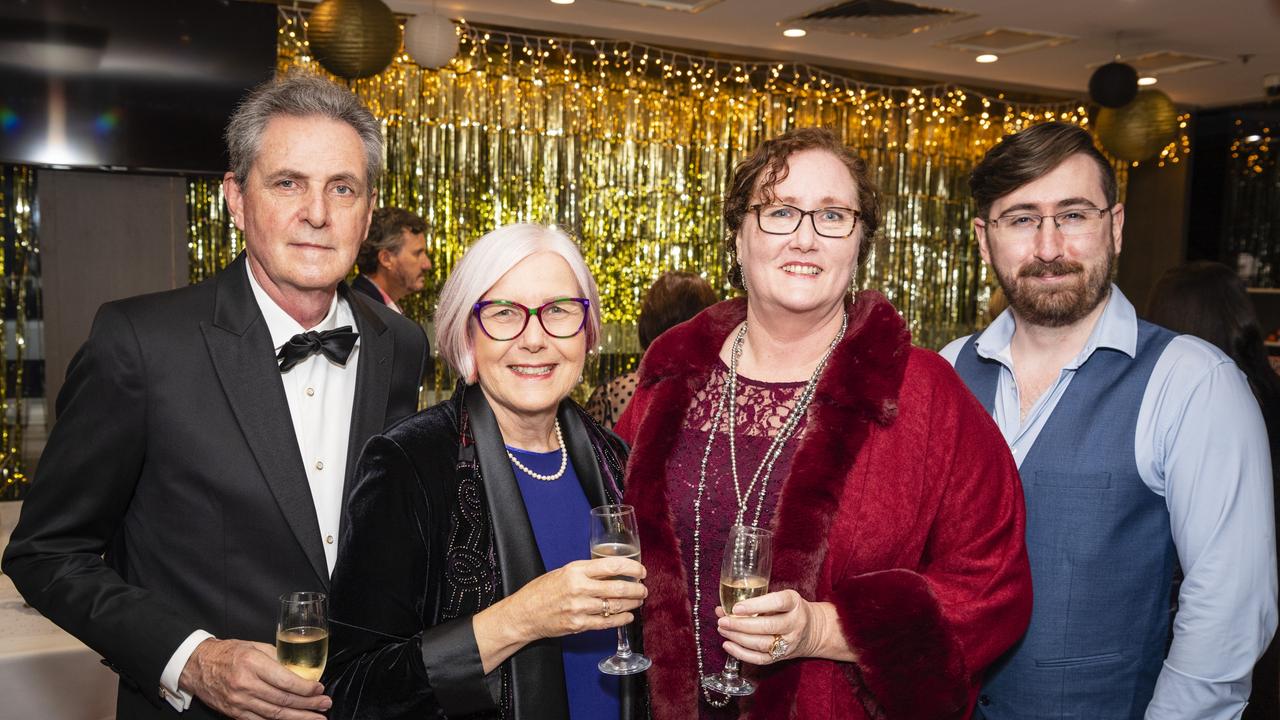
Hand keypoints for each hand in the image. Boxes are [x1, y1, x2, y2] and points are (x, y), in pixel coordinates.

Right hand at [179, 638, 329, 719]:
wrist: (197, 666)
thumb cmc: (228, 652)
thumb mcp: (254, 646)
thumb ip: (277, 658)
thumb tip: (299, 670)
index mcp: (253, 664)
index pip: (285, 681)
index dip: (306, 688)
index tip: (319, 688)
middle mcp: (246, 685)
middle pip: (283, 700)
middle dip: (308, 705)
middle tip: (325, 704)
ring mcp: (239, 702)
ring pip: (274, 714)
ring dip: (298, 717)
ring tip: (316, 718)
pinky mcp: (234, 713)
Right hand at [474, 556, 647, 671]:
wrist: (524, 613)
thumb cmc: (542, 591)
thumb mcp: (564, 572)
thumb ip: (587, 572)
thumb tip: (613, 571)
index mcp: (576, 570)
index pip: (612, 565)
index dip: (631, 567)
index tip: (641, 570)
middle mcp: (579, 588)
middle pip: (618, 587)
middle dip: (636, 588)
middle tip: (643, 588)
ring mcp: (580, 608)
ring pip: (615, 605)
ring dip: (631, 604)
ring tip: (638, 601)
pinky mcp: (579, 624)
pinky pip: (606, 622)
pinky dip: (620, 620)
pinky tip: (628, 617)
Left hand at [716, 589, 855, 664]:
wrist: (811, 630)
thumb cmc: (789, 610)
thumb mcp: (781, 598)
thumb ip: (756, 601)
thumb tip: (722, 608)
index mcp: (794, 603)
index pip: (776, 603)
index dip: (755, 606)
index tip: (736, 607)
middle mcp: (794, 623)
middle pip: (766, 626)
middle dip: (740, 624)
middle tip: (723, 620)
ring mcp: (789, 642)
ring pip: (761, 644)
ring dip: (738, 637)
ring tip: (723, 629)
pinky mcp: (781, 657)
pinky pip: (760, 659)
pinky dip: (741, 653)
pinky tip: (728, 644)